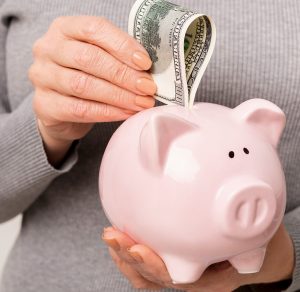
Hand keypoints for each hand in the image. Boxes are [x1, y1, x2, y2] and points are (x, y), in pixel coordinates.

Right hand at [28, 16, 155, 165]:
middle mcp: (48, 49)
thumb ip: (117, 58)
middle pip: (89, 58)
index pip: (95, 29)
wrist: (61, 108)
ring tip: (141, 103)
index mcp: (65, 29)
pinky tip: (125, 114)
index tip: (145, 64)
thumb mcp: (98, 59)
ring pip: (84, 85)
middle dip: (124, 75)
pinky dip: (107, 112)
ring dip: (119, 96)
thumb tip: (146, 72)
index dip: (123, 46)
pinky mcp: (44, 105)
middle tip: (147, 88)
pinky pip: (79, 109)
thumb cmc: (85, 77)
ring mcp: (42, 77)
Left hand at [102, 224, 293, 290]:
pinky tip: (121, 234)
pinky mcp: (170, 259)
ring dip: (124, 255)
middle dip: (129, 258)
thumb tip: (228, 196)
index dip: (154, 267)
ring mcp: (179, 269)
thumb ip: (236, 222)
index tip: (138, 251)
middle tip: (114, 237)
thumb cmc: (250, 240)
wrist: (251, 251)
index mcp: (210, 277)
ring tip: (110, 235)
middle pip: (154, 276)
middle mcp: (191, 277)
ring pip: (145, 273)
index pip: (177, 279)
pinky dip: (129, 251)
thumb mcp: (251, 233)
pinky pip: (144, 263)